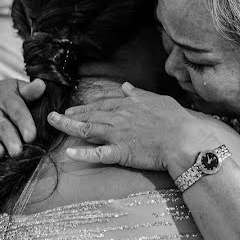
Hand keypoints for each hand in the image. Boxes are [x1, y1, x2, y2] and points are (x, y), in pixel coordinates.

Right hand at [0, 78, 44, 164]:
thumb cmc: (1, 95)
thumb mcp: (14, 88)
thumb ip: (29, 90)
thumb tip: (42, 85)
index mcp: (6, 100)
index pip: (17, 111)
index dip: (24, 124)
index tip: (31, 136)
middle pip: (2, 128)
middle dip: (9, 140)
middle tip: (17, 151)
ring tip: (0, 155)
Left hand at [47, 82, 217, 172]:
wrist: (184, 139)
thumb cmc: (176, 119)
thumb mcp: (158, 100)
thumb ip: (139, 94)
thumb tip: (127, 86)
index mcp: (129, 105)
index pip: (102, 104)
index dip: (86, 106)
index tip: (74, 109)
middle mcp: (120, 117)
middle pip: (90, 114)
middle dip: (71, 115)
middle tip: (55, 116)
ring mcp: (119, 135)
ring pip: (88, 129)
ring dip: (69, 126)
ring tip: (54, 124)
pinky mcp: (122, 152)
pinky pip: (99, 154)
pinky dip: (83, 154)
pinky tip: (69, 153)